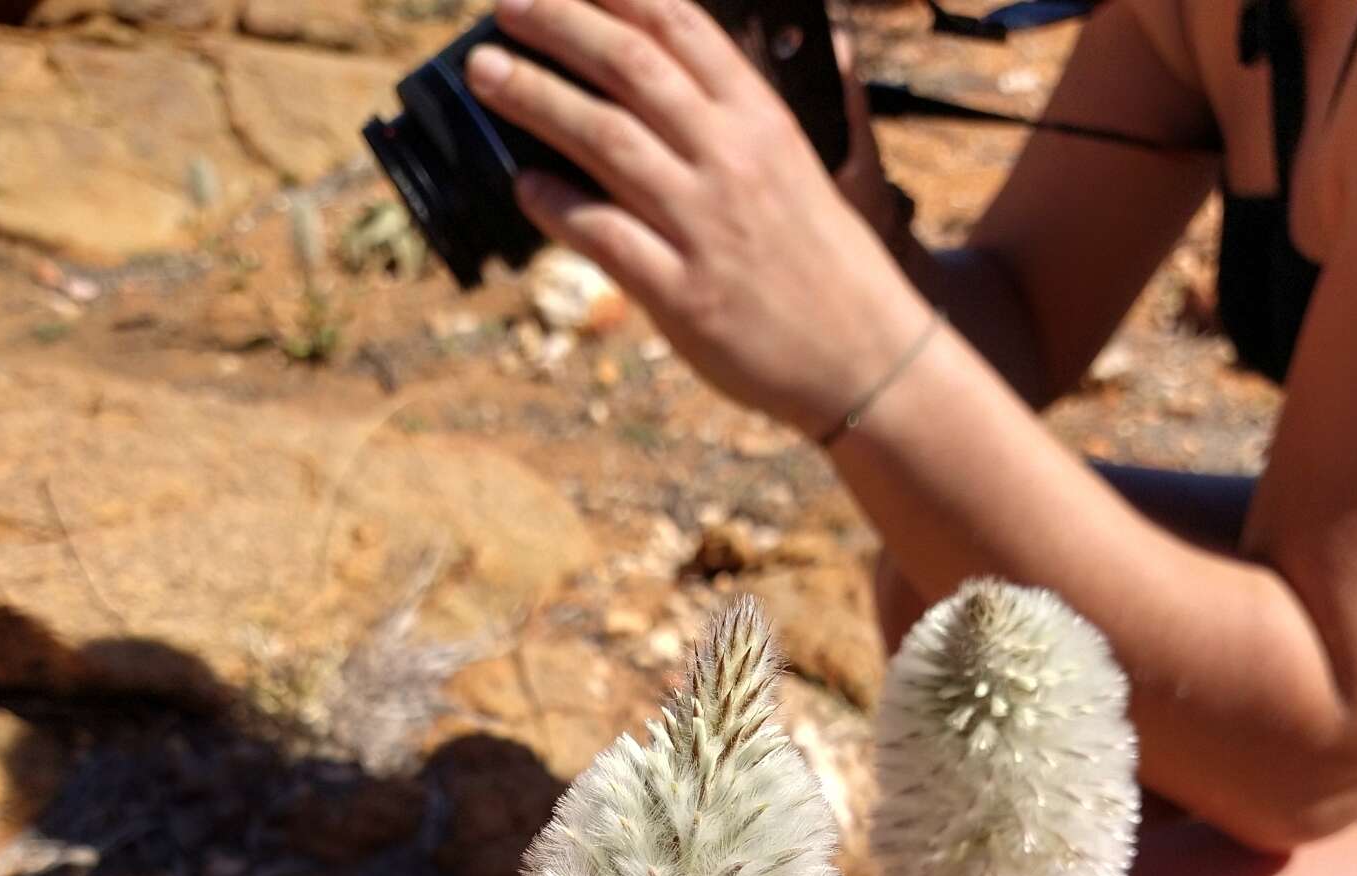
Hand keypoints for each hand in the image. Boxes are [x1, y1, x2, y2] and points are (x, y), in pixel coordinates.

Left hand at [464, 0, 904, 436]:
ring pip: (606, 140)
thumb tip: (677, 75)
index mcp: (762, 119)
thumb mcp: (799, 167)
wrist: (868, 358)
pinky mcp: (685, 296)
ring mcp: (707, 227)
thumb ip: (738, 120)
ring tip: (487, 75)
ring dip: (536, 99)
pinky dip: (556, 206)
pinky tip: (522, 186)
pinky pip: (605, 236)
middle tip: (504, 6)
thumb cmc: (826, 265)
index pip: (680, 26)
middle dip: (558, 25)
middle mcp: (732, 160)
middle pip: (631, 67)